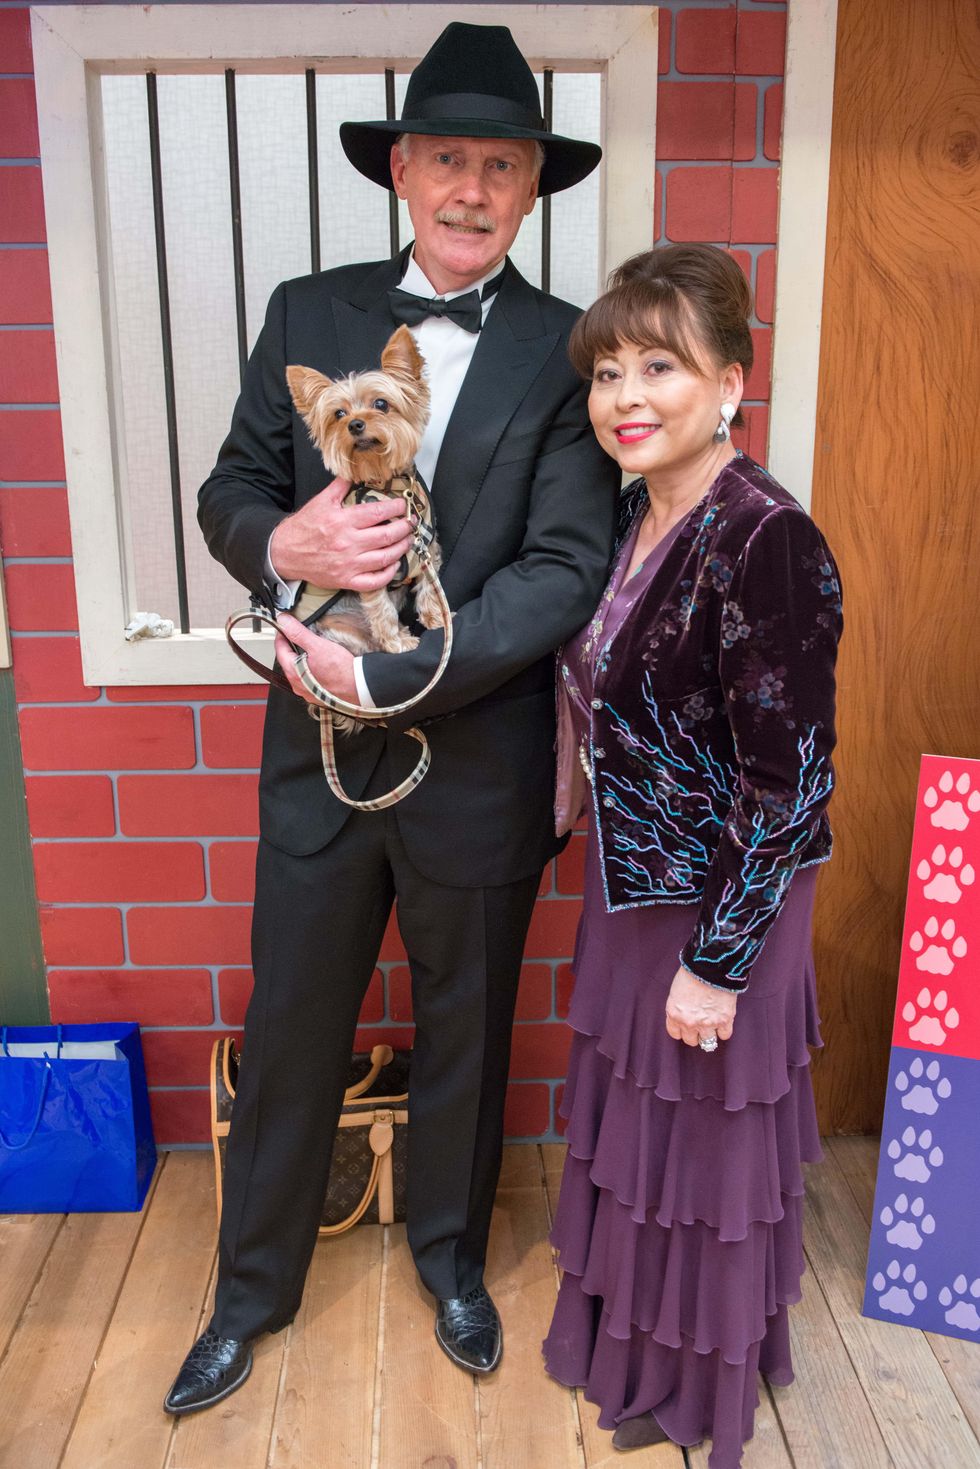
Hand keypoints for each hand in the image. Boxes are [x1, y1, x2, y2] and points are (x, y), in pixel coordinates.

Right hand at [270, 477, 414, 590]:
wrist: (285, 552)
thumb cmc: (304, 527)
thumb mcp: (321, 501)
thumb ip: (340, 487)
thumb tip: (354, 473)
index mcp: (343, 521)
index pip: (378, 512)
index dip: (396, 508)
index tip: (403, 505)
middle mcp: (348, 543)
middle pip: (387, 535)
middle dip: (405, 528)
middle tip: (411, 522)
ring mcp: (349, 564)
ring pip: (385, 558)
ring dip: (402, 548)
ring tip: (408, 540)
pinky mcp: (346, 580)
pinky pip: (374, 581)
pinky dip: (388, 573)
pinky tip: (394, 564)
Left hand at [274, 613, 357, 706]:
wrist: (359, 687)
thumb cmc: (341, 670)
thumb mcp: (317, 646)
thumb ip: (298, 633)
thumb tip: (284, 621)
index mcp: (293, 672)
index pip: (279, 649)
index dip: (282, 634)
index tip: (285, 626)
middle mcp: (297, 684)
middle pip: (287, 660)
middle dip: (291, 646)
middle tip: (298, 635)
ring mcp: (307, 691)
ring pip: (298, 670)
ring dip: (301, 659)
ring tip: (310, 649)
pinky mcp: (317, 694)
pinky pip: (308, 679)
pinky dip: (310, 670)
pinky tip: (319, 665)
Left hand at [665, 964, 736, 1046]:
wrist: (710, 965)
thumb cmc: (692, 972)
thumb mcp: (677, 991)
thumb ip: (680, 1006)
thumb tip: (686, 1013)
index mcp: (674, 1014)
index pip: (675, 1034)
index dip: (682, 1030)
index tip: (686, 1026)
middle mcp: (689, 1022)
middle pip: (691, 1040)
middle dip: (695, 1033)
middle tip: (700, 1023)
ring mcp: (707, 1023)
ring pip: (708, 1041)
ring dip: (710, 1033)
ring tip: (713, 1023)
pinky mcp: (724, 1020)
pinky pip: (725, 1035)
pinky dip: (724, 1030)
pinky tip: (723, 1021)